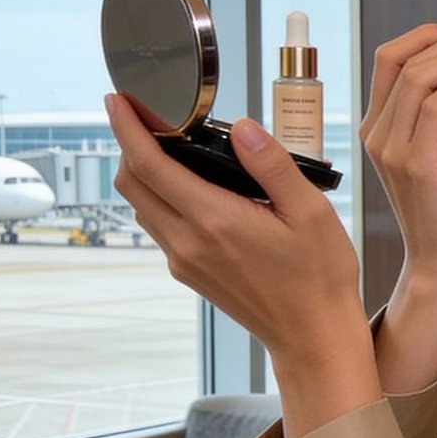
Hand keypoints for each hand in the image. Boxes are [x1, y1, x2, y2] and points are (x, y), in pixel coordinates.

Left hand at [106, 95, 378, 434]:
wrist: (312, 336)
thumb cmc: (319, 277)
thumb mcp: (310, 212)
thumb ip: (272, 165)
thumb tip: (242, 127)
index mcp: (214, 221)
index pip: (149, 165)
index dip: (126, 127)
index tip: (117, 101)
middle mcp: (188, 243)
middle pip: (132, 184)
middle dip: (128, 144)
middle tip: (144, 116)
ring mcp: (185, 261)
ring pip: (142, 207)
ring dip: (143, 173)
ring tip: (169, 146)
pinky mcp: (190, 273)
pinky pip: (160, 227)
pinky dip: (161, 198)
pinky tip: (190, 186)